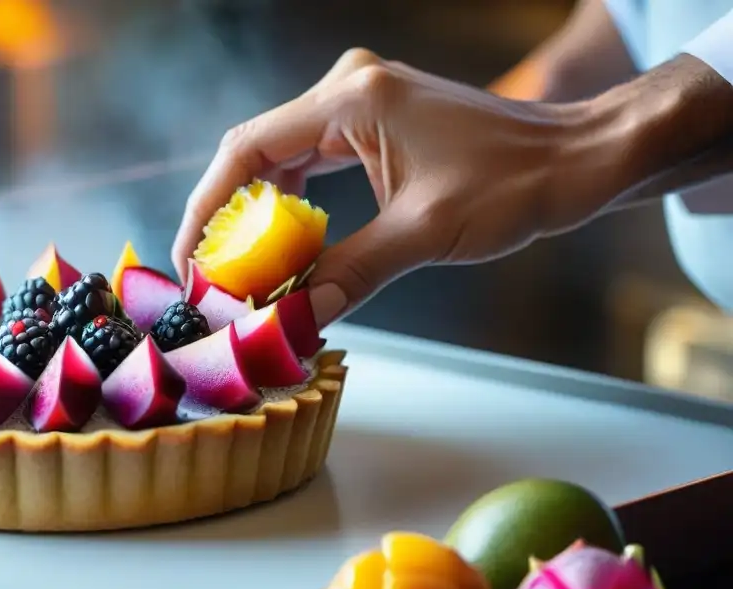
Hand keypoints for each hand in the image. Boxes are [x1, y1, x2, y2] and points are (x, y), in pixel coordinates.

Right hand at [171, 49, 593, 326]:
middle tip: (212, 277)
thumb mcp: (424, 233)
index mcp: (352, 100)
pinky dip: (292, 206)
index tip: (191, 262)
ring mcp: (360, 104)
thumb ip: (350, 273)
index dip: (207, 208)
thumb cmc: (514, 184)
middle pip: (255, 154)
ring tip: (244, 270)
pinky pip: (310, 163)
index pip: (247, 150)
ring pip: (280, 160)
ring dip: (258, 215)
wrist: (575, 158)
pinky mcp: (374, 124)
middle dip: (228, 218)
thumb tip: (294, 320)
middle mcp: (347, 90)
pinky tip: (288, 245)